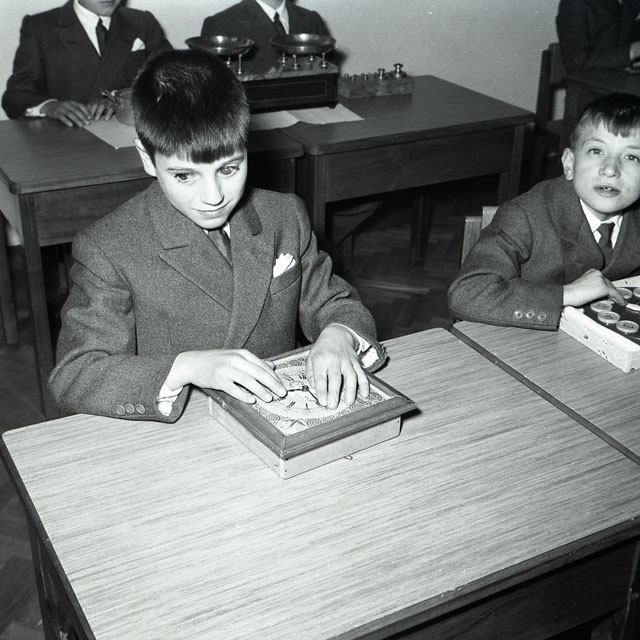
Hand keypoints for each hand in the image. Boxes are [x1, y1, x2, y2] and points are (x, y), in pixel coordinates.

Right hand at [40, 100, 91, 126]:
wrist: (49, 106)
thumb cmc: (63, 108)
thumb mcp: (70, 106)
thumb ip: (78, 109)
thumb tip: (89, 116)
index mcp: (71, 102)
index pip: (80, 105)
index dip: (86, 111)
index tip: (90, 118)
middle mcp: (66, 104)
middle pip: (76, 110)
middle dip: (83, 117)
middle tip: (87, 123)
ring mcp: (61, 108)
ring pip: (70, 114)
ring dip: (77, 120)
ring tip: (81, 125)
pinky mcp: (56, 113)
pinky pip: (62, 117)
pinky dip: (67, 121)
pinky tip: (71, 125)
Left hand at [86, 97, 116, 121]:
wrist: (117, 102)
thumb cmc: (105, 109)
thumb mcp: (98, 108)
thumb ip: (93, 111)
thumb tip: (87, 119)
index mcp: (96, 101)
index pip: (90, 105)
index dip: (87, 111)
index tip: (87, 118)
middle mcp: (101, 101)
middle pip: (94, 105)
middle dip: (92, 112)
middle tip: (90, 119)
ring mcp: (107, 103)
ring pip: (102, 106)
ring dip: (98, 113)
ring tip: (96, 119)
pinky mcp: (114, 106)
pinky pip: (111, 109)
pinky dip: (108, 114)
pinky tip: (106, 119)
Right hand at [167, 349, 286, 403]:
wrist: (192, 362)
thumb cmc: (217, 360)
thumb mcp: (236, 356)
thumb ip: (254, 361)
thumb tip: (272, 366)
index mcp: (242, 354)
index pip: (263, 366)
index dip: (274, 377)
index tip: (283, 386)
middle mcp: (235, 360)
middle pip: (258, 373)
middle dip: (272, 384)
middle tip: (282, 393)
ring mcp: (226, 370)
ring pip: (248, 381)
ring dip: (260, 391)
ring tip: (269, 398)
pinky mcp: (218, 380)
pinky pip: (233, 389)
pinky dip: (243, 395)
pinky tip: (251, 400)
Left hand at [306, 325, 368, 408]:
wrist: (337, 334)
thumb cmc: (322, 348)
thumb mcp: (310, 357)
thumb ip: (310, 373)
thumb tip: (313, 387)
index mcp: (321, 359)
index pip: (321, 376)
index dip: (322, 390)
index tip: (322, 401)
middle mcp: (334, 360)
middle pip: (336, 377)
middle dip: (335, 392)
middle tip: (333, 405)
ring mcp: (347, 361)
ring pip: (351, 376)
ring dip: (351, 390)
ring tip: (348, 402)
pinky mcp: (356, 363)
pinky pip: (362, 374)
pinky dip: (364, 384)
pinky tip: (364, 394)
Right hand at [563, 269, 626, 306]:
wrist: (566, 294)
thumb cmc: (569, 292)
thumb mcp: (582, 286)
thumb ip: (590, 286)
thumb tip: (596, 293)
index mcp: (591, 272)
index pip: (603, 280)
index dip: (606, 287)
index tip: (609, 292)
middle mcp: (597, 274)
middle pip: (609, 284)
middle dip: (611, 291)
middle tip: (613, 298)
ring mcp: (601, 280)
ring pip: (612, 288)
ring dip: (614, 295)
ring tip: (618, 301)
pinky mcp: (603, 287)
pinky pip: (615, 293)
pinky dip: (619, 298)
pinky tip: (621, 302)